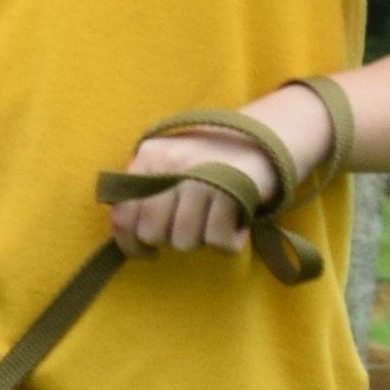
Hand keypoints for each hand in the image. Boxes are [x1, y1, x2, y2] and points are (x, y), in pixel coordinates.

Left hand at [108, 82, 331, 257]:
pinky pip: (217, 242)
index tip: (147, 251)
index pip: (122, 215)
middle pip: (152, 233)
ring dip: (203, 239)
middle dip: (172, 239)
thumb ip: (147, 190)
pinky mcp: (231, 192)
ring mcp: (200, 178)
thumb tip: (126, 235)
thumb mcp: (173, 162)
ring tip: (216, 219)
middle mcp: (171, 164)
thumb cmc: (214, 159)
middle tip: (194, 226)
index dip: (131, 244)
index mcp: (150, 155)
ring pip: (184, 241)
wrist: (267, 138)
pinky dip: (229, 243)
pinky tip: (236, 226)